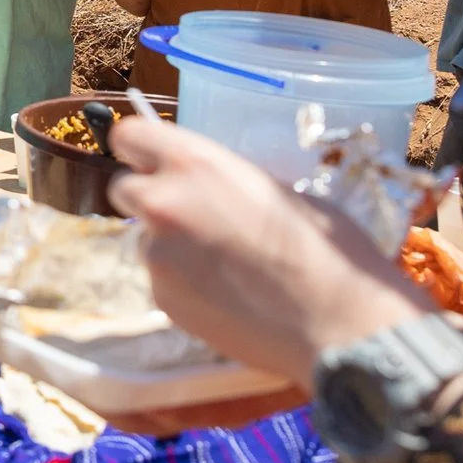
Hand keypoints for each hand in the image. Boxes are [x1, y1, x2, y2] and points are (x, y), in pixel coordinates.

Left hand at [106, 118, 427, 387]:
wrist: (339, 324)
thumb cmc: (326, 249)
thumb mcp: (275, 188)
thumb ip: (223, 181)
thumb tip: (203, 186)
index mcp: (195, 164)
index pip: (129, 137)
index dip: (141, 151)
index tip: (154, 162)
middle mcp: (164, 204)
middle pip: (124, 189)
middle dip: (150, 199)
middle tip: (190, 217)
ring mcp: (158, 256)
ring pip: (144, 239)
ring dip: (169, 246)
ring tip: (224, 266)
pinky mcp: (162, 299)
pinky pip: (161, 279)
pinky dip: (182, 283)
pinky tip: (226, 295)